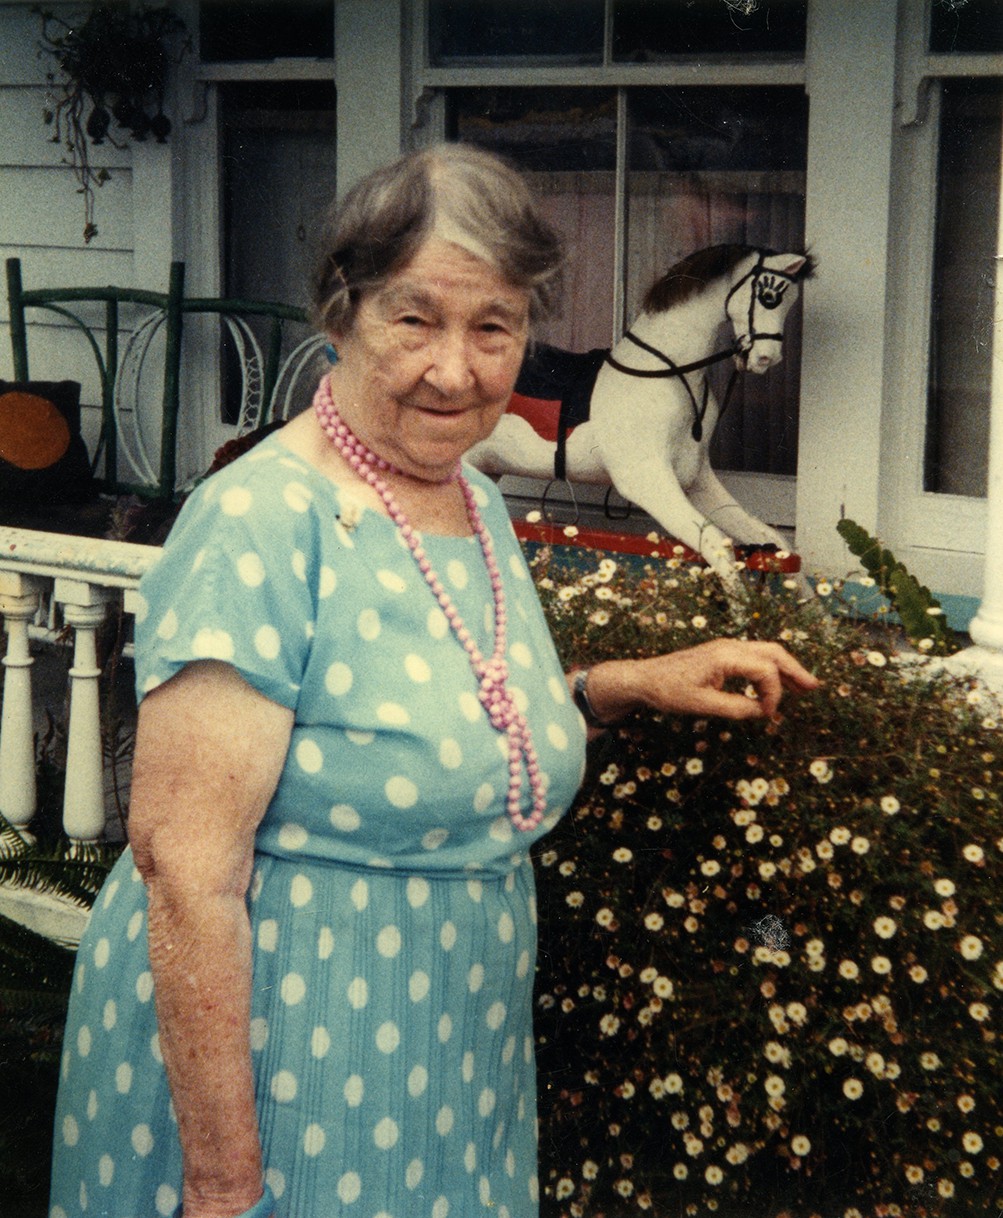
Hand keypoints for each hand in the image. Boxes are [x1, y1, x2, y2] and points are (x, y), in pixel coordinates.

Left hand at [586, 639, 819, 723]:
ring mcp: (725, 649)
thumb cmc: (668, 691)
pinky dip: (768, 670)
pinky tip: (773, 686)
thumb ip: (735, 708)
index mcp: (725, 655)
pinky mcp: (720, 656)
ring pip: (764, 653)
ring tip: (804, 686)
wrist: (643, 679)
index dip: (773, 694)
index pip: (765, 670)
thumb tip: (762, 712)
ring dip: (784, 669)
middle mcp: (729, 646)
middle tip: (814, 687)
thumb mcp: (702, 705)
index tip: (767, 715)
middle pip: (772, 652)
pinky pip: (752, 658)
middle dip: (795, 669)